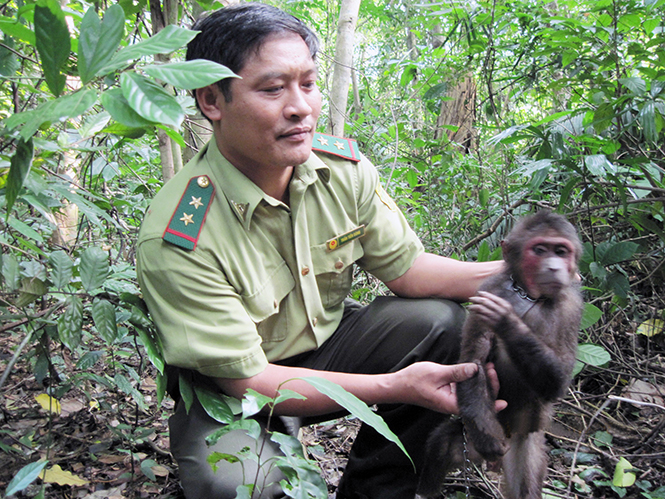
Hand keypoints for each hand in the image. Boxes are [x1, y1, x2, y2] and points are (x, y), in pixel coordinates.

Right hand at [392, 361, 506, 414]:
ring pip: (470, 392)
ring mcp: (450, 398)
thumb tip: (475, 369)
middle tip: (492, 368)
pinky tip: (474, 369)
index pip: (476, 407)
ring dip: (479, 381)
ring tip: (487, 365)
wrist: (397, 385)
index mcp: (451, 404)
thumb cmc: (414, 381)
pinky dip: (470, 380)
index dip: (491, 403)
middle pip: (476, 399)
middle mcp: (453, 404)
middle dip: (488, 385)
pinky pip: (462, 388)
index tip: (503, 399)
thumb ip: (457, 372)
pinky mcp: (447, 391)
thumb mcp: (437, 373)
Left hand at [467, 291, 516, 330]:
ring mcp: (496, 318)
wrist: (514, 332)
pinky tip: (474, 313)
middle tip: (470, 298)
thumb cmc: (509, 318)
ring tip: (469, 306)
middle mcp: (500, 311)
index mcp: (505, 305)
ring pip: (481, 310)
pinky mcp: (492, 325)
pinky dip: (476, 314)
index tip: (478, 293)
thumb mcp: (507, 308)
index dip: (484, 294)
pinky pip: (481, 318)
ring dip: (474, 307)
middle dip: (476, 299)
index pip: (492, 297)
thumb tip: (485, 295)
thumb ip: (498, 302)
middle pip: (485, 302)